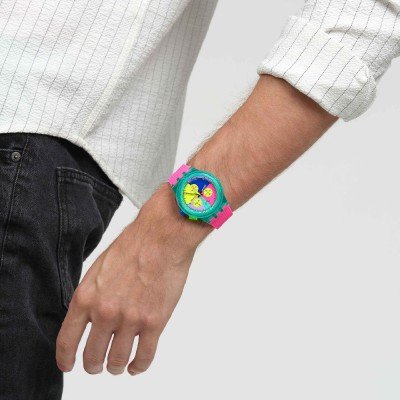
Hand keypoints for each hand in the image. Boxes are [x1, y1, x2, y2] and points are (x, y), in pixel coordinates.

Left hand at [55, 184, 210, 374]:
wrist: (162, 236)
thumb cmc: (134, 245)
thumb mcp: (99, 268)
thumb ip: (91, 296)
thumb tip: (90, 318)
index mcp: (86, 297)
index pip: (67, 340)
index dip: (66, 359)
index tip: (69, 365)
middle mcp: (105, 312)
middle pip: (92, 357)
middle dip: (94, 365)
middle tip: (98, 365)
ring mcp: (130, 319)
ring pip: (117, 362)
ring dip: (116, 367)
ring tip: (118, 364)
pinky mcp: (154, 322)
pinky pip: (144, 358)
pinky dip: (138, 366)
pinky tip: (137, 365)